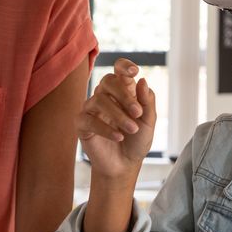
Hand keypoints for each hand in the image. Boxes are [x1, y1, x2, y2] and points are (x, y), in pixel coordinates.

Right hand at [77, 58, 156, 181]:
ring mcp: (92, 109)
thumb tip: (142, 80)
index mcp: (123, 91)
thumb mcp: (148, 122)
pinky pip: (88, 119)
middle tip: (137, 113)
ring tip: (132, 129)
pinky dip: (105, 128)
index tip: (134, 72)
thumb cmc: (136, 141)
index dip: (124, 66)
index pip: (118, 70)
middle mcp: (106, 96)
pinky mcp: (82, 124)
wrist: (125, 165)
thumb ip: (147, 101)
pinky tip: (118, 136)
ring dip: (118, 115)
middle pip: (108, 80)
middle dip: (124, 94)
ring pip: (98, 99)